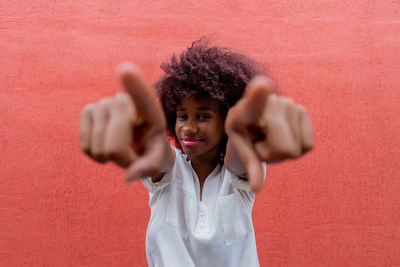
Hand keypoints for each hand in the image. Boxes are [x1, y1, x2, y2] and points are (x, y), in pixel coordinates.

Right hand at [79, 63, 172, 181]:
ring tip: (120, 148)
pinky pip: (86, 147)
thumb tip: (129, 177)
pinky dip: (95, 155)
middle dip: (122, 160)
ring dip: (108, 158)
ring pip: (98, 148)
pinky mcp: (88, 111)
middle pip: (115, 146)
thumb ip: (149, 167)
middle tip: (132, 154)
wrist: (139, 144)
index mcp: (150, 111)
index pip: (144, 98)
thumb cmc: (152, 150)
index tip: (125, 70)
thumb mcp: (158, 161)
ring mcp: (104, 103)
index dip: (134, 85)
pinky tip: (105, 145)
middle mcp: (126, 101)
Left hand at [225, 76, 313, 191]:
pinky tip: (283, 134)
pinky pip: (308, 145)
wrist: (253, 122)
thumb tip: (256, 189)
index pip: (253, 103)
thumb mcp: (241, 151)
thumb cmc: (244, 136)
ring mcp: (288, 103)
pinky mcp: (302, 110)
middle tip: (261, 143)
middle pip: (284, 149)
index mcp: (244, 110)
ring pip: (295, 150)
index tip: (262, 85)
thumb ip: (248, 167)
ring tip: (270, 137)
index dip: (259, 96)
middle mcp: (269, 102)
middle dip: (272, 155)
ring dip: (282, 151)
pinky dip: (296, 147)